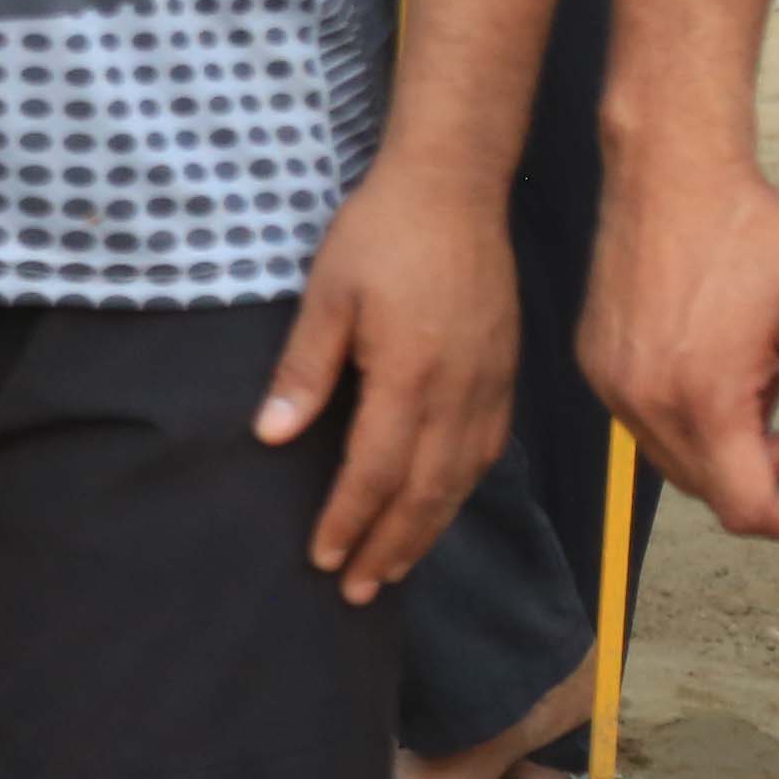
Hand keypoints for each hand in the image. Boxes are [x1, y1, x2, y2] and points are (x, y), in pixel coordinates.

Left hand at [258, 161, 518, 597]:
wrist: (456, 187)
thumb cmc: (382, 234)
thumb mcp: (328, 294)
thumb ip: (305, 370)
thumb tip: (274, 437)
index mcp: (409, 377)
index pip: (376, 472)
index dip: (349, 521)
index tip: (322, 558)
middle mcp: (458, 394)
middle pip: (424, 493)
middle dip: (388, 547)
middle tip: (356, 591)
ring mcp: (489, 386)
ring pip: (460, 481)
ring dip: (426, 530)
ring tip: (393, 568)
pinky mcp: (504, 373)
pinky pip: (485, 451)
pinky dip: (459, 491)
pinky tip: (440, 505)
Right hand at [576, 144, 778, 545]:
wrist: (670, 171)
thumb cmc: (748, 231)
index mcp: (704, 397)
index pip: (746, 507)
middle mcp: (645, 401)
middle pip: (710, 490)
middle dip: (768, 478)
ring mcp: (612, 383)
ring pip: (676, 460)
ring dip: (727, 450)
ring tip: (763, 388)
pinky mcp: (595, 361)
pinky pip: (646, 422)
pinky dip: (689, 419)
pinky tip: (718, 367)